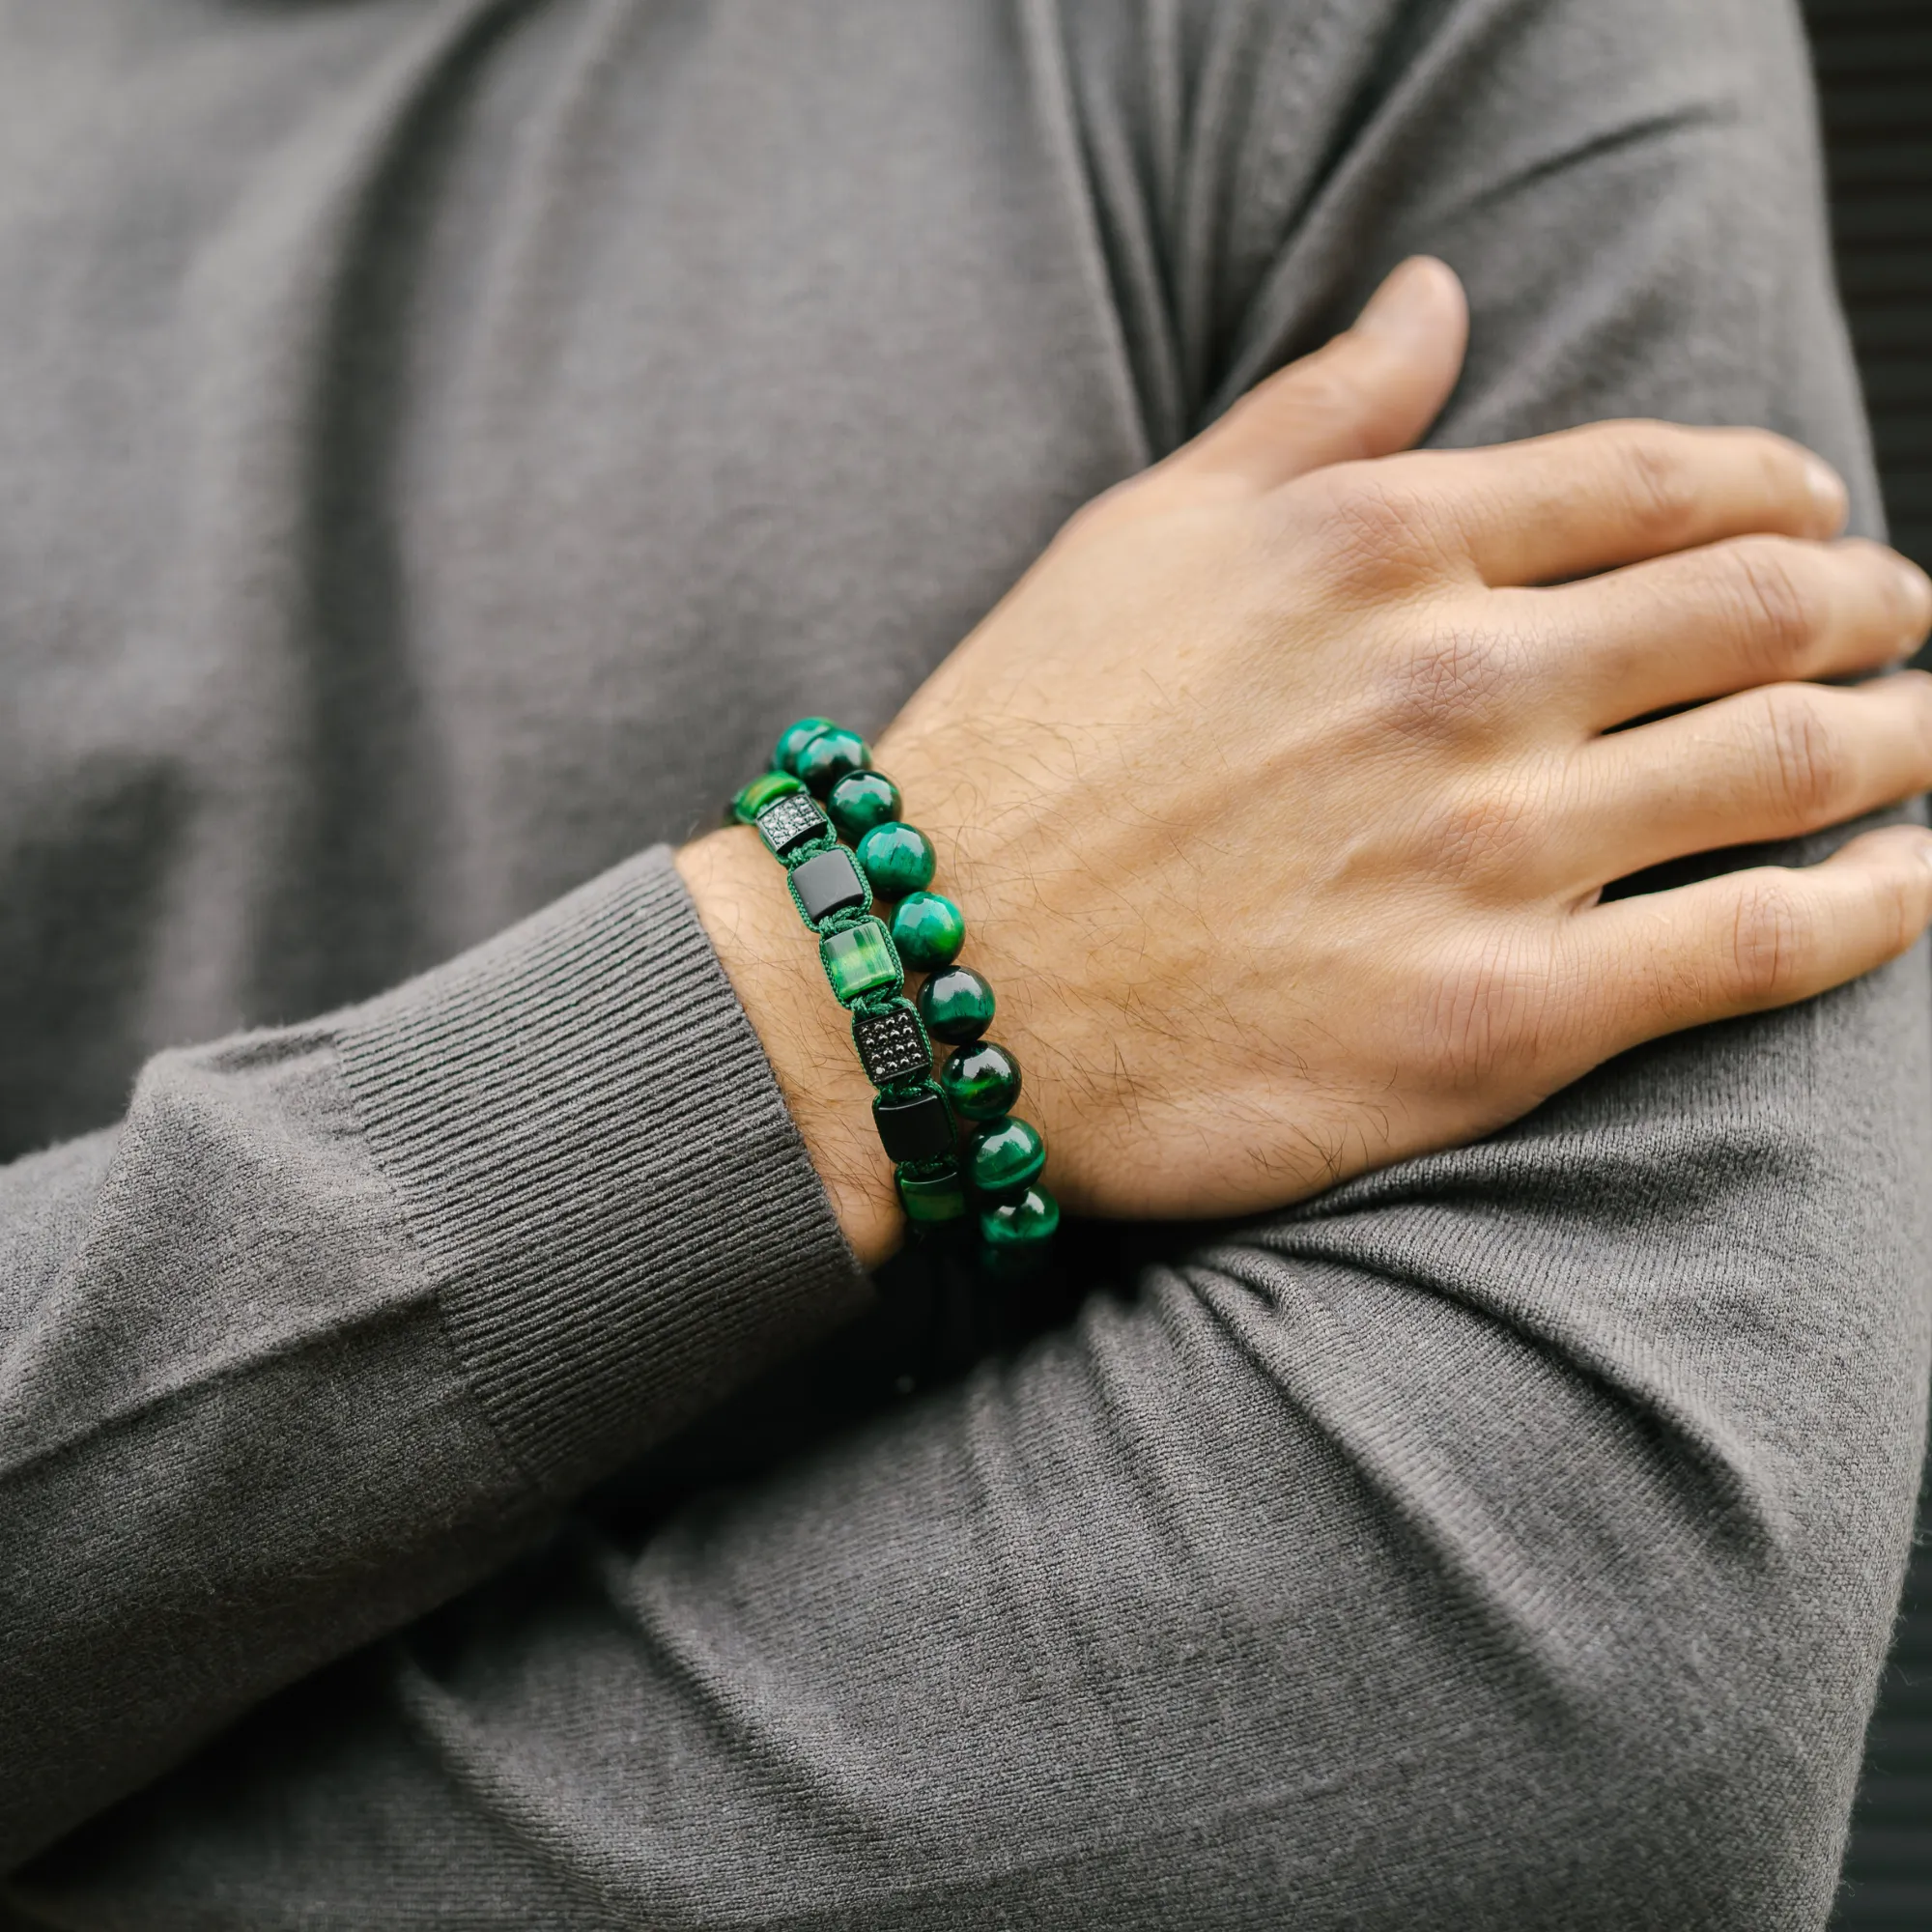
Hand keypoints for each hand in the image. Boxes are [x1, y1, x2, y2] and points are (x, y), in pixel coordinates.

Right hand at [683, 258, 1931, 1259]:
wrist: (931, 982)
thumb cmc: (1023, 755)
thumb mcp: (1141, 535)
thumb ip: (1312, 414)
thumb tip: (1440, 297)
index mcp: (1378, 547)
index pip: (1655, 483)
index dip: (1774, 490)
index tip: (1816, 516)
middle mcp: (1457, 679)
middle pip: (1758, 613)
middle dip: (1867, 609)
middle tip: (1900, 626)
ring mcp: (1490, 850)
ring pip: (1787, 766)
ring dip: (1893, 741)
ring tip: (1919, 741)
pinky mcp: (1500, 1017)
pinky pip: (1749, 947)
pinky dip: (1863, 911)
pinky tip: (1900, 886)